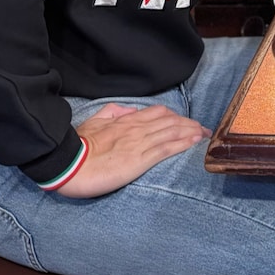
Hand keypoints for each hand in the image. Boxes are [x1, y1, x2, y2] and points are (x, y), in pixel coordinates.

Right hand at [57, 102, 210, 197]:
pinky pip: (167, 148)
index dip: (174, 116)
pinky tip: (195, 142)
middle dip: (189, 124)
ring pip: (172, 132)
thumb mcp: (93, 122)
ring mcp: (140, 143)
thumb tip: (126, 111)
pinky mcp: (140, 159)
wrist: (69, 163)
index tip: (184, 121)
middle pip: (170, 121)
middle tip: (203, 128)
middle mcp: (136, 129)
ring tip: (205, 134)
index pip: (157, 113)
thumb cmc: (77, 146)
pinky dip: (184, 143)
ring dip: (192, 132)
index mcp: (125, 121)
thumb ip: (111, 113)